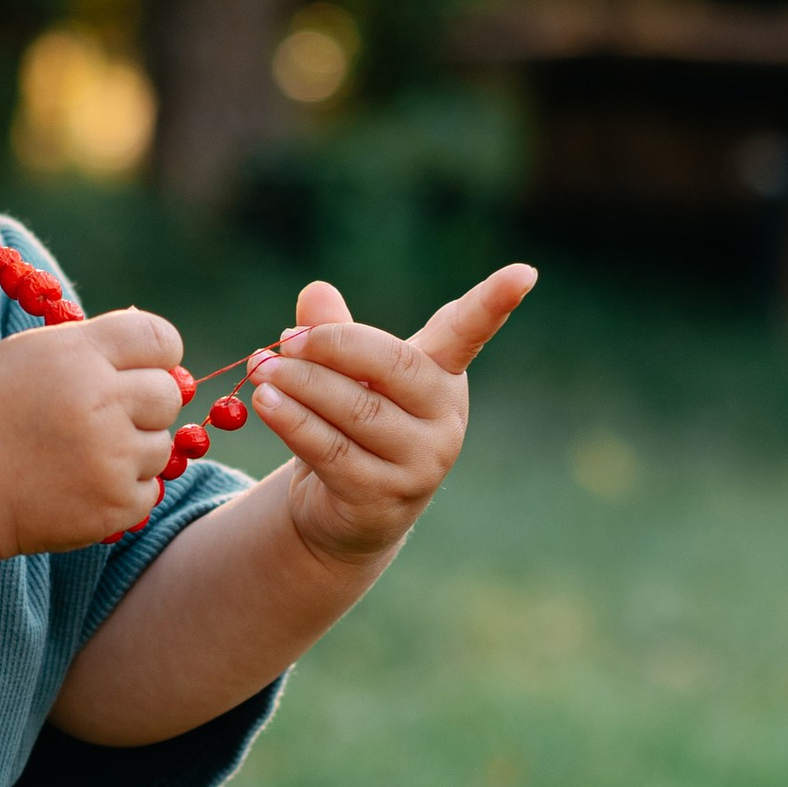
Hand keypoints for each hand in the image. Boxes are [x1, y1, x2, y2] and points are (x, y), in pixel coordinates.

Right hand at [0, 306, 186, 560]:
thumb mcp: (27, 356)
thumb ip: (91, 348)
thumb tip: (158, 350)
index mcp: (78, 355)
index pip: (160, 339)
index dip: (157, 354)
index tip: (141, 369)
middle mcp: (101, 403)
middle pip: (168, 394)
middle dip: (145, 403)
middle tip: (104, 417)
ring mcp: (111, 459)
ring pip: (161, 446)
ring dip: (132, 450)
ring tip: (78, 455)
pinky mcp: (114, 506)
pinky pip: (148, 491)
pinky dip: (122, 491)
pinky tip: (78, 485)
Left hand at [247, 265, 536, 566]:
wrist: (344, 513)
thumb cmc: (352, 427)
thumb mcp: (347, 377)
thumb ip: (335, 334)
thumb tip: (316, 293)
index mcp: (442, 375)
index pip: (469, 333)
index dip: (494, 304)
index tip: (525, 273)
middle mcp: (443, 418)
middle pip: (394, 366)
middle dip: (335, 345)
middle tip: (286, 341)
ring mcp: (419, 463)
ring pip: (356, 409)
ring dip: (301, 384)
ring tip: (262, 369)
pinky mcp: (383, 496)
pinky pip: (331, 449)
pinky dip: (294, 422)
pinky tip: (266, 402)